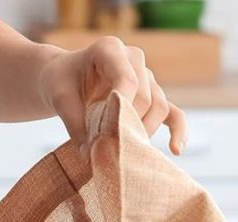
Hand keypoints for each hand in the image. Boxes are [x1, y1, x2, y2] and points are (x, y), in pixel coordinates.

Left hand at [38, 37, 186, 154]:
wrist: (64, 78)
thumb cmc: (60, 82)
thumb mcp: (59, 99)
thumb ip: (74, 123)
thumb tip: (89, 156)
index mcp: (109, 49)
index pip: (126, 79)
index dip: (123, 107)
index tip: (111, 132)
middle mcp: (133, 59)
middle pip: (144, 97)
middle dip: (129, 126)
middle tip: (110, 150)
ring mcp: (146, 76)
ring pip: (159, 107)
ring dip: (144, 131)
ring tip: (126, 152)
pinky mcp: (153, 95)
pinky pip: (172, 112)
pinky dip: (177, 130)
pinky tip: (176, 149)